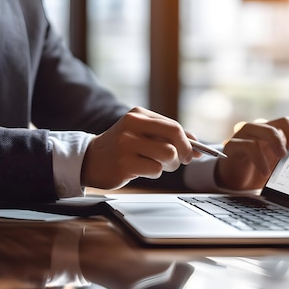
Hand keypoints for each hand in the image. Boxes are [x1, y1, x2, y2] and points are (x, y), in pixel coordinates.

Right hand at [80, 107, 199, 188]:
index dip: (188, 141)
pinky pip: (155, 170)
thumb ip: (168, 137)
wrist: (90, 160)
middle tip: (183, 161)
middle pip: (174, 137)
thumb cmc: (122, 148)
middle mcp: (132, 126)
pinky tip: (141, 170)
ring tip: (156, 165)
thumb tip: (198, 146)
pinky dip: (154, 173)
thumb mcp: (142, 134)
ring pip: (168, 155)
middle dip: (184, 152)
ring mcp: (126, 144)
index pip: (173, 126)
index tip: (193, 152)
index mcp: (138, 115)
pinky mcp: (124, 163)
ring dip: (168, 165)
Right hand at [215, 117, 288, 190]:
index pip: (284, 122)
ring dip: (269, 147)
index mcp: (269, 133)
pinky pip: (246, 145)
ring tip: (274, 166)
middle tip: (284, 156)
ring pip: (258, 129)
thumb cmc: (257, 171)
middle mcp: (257, 130)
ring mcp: (243, 136)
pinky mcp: (231, 145)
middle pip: (274, 124)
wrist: (235, 183)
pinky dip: (258, 159)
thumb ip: (286, 159)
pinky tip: (264, 172)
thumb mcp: (274, 165)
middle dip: (281, 140)